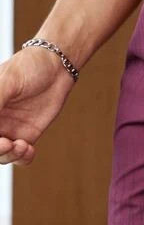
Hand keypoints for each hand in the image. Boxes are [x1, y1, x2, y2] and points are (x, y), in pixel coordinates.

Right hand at [0, 47, 76, 164]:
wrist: (56, 67)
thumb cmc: (28, 67)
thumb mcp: (8, 80)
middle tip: (6, 144)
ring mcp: (7, 130)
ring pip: (1, 155)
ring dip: (8, 156)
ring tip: (22, 145)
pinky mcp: (26, 136)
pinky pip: (19, 155)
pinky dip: (22, 158)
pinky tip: (29, 149)